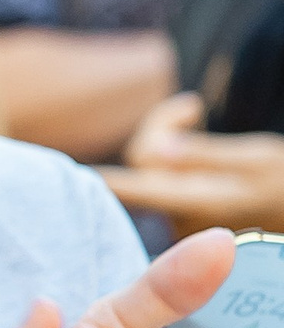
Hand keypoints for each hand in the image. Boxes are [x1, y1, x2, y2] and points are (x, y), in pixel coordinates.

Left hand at [104, 100, 283, 230]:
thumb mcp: (254, 159)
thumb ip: (202, 155)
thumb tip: (157, 149)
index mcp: (197, 203)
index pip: (135, 189)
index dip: (105, 181)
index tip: (74, 173)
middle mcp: (180, 218)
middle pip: (143, 165)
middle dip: (158, 129)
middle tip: (192, 106)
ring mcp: (179, 221)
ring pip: (152, 169)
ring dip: (165, 138)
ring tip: (196, 115)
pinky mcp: (183, 217)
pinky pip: (162, 179)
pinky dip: (172, 155)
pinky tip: (195, 140)